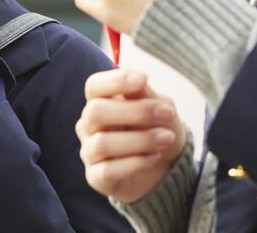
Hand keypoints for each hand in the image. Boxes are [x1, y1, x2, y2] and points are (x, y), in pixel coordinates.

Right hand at [75, 69, 185, 202]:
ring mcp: (90, 151)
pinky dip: (136, 162)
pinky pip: (107, 170)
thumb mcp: (160, 107)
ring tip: (166, 138)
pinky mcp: (96, 177)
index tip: (144, 79)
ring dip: (141, 139)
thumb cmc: (158, 128)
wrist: (166, 166)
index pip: (94, 86)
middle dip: (136, 112)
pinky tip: (155, 157)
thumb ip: (146, 95)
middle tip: (167, 114)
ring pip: (102, 143)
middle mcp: (89, 125)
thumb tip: (139, 82)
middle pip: (95, 111)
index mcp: (101, 100)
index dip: (115, 81)